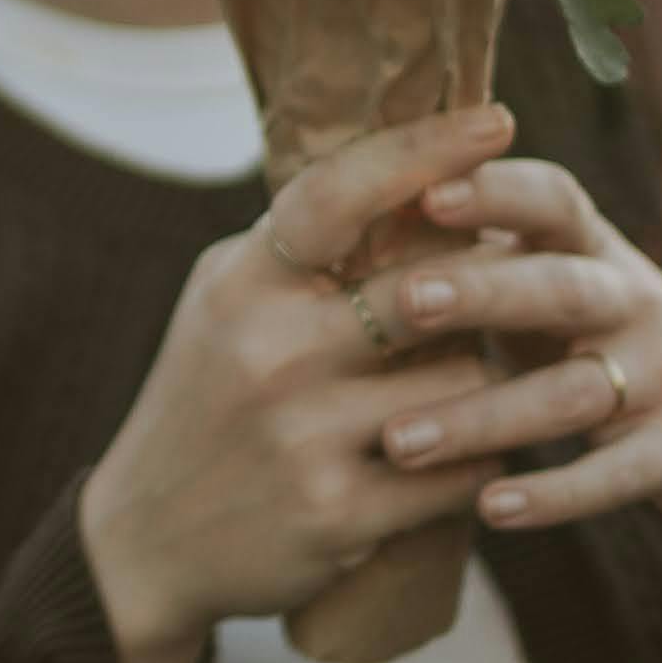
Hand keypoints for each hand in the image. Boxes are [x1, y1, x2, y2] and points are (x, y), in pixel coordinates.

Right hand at [77, 102, 518, 662]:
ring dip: (483, 382)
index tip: (498, 120)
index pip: (337, 194)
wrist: (146, 542)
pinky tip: (465, 454)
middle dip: (486, 287)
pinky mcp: (338, 514)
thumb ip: (304, 248)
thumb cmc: (208, 399)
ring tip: (462, 385)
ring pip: (465, 381)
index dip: (423, 150)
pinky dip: (479, 459)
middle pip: (433, 290)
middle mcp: (268, 352)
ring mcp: (303, 437)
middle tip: (515, 286)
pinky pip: (463, 469)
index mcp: (242, 285)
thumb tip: (418, 173)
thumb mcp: (227, 303)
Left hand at [363, 156, 661, 530]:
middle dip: (484, 293)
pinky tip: (489, 507)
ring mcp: (660, 372)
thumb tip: (346, 212)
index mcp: (586, 244)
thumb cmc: (583, 325)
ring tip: (399, 442)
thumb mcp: (545, 275)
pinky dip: (554, 494)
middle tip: (403, 302)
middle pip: (561, 287)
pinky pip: (615, 474)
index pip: (551, 198)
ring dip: (484, 416)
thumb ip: (473, 251)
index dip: (495, 191)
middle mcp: (628, 298)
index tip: (424, 191)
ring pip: (572, 391)